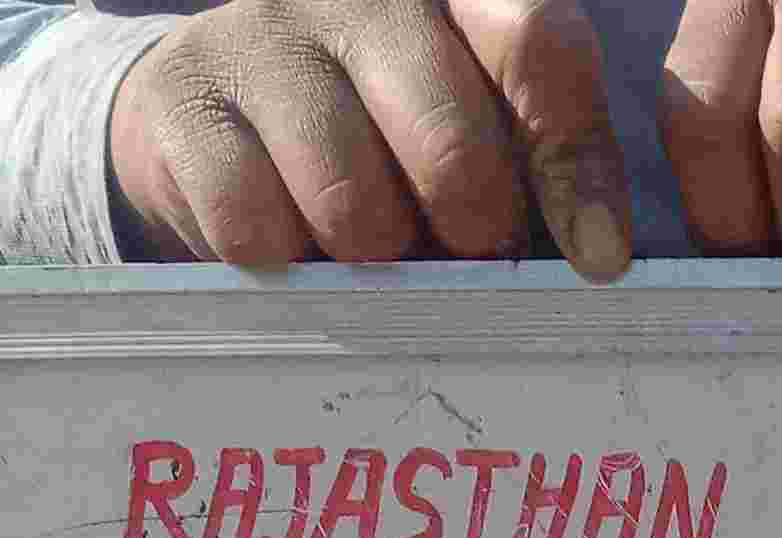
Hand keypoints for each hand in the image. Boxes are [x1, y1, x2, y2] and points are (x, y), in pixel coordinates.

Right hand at [106, 0, 639, 275]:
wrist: (217, 124)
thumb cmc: (384, 144)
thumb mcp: (479, 143)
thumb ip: (542, 172)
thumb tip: (595, 260)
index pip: (538, 47)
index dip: (574, 163)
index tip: (597, 261)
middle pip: (453, 147)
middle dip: (467, 234)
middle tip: (452, 251)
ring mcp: (267, 31)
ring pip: (353, 204)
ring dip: (370, 257)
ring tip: (363, 242)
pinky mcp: (185, 93)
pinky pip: (257, 223)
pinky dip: (283, 261)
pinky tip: (284, 235)